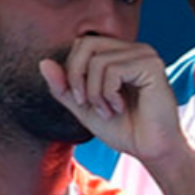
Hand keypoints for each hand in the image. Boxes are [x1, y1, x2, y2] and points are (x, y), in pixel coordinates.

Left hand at [39, 36, 192, 167]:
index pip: (82, 44)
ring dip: (95, 93)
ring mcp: (144, 55)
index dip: (72, 71)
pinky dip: (108, 94)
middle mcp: (133, 49)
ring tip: (108, 110)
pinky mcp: (151, 65)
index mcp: (120, 54)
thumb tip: (43, 62)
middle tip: (88, 104)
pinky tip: (120, 107)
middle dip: (78, 78)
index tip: (80, 100)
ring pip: (98, 60)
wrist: (151, 149)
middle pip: (86, 44)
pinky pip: (113, 70)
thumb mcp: (84, 107)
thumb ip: (64, 87)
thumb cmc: (124, 129)